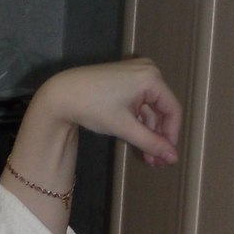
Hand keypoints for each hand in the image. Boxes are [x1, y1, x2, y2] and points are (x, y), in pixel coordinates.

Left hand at [33, 58, 181, 167]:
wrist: (60, 95)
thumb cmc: (91, 107)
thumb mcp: (124, 127)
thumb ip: (150, 142)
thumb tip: (172, 157)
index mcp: (151, 78)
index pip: (172, 109)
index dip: (172, 136)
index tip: (168, 157)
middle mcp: (147, 71)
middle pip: (161, 109)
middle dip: (158, 137)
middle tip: (156, 162)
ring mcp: (135, 74)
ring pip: (148, 109)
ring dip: (148, 133)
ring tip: (147, 158)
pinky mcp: (124, 80)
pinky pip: (138, 104)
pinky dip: (137, 122)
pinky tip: (137, 142)